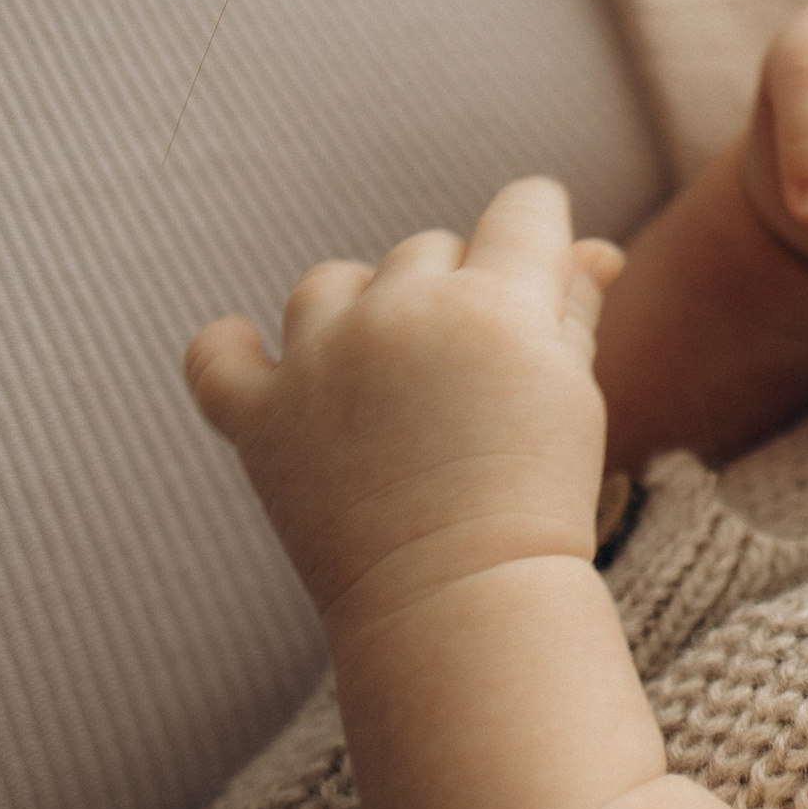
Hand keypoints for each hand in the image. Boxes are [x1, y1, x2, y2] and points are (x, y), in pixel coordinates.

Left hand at [187, 179, 625, 623]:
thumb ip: (575, 304)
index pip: (523, 208)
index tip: (539, 270)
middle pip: (427, 251)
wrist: (463, 600)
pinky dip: (229, 351)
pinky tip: (250, 354)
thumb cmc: (538, 496)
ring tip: (387, 383)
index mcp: (495, 298)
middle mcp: (402, 310)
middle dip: (454, 296)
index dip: (538, 233)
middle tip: (470, 379)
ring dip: (360, 312)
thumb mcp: (575, 389)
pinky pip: (217, 357)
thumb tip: (590, 249)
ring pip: (331, 284)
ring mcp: (322, 360)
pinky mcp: (263, 418)